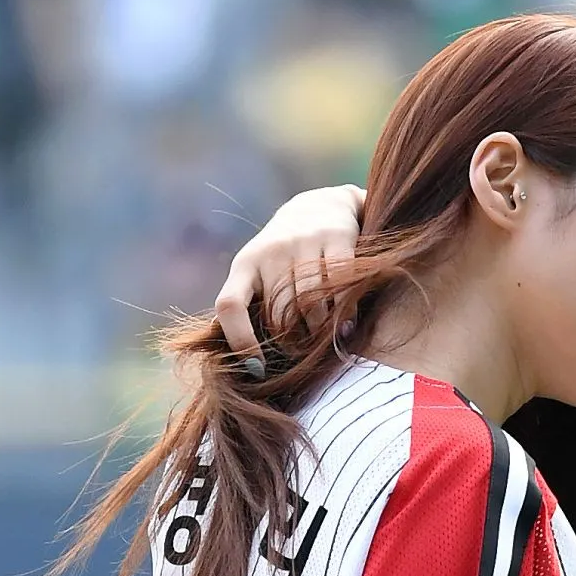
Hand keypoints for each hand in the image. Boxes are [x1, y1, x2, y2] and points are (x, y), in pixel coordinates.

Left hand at [213, 185, 365, 365]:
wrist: (322, 205)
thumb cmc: (287, 256)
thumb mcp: (261, 273)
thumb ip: (254, 309)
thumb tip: (254, 370)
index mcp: (245, 264)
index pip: (230, 305)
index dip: (240, 340)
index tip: (257, 367)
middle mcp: (271, 250)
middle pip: (279, 315)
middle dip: (293, 342)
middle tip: (304, 351)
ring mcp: (303, 241)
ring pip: (310, 306)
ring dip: (320, 332)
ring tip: (325, 339)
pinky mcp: (336, 237)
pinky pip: (339, 288)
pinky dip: (343, 313)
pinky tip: (345, 324)